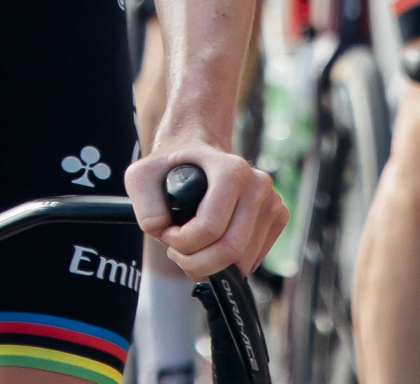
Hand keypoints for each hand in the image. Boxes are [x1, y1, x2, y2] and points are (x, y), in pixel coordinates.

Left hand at [126, 145, 286, 278]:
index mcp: (231, 169)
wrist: (198, 153)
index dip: (180, 243)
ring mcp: (272, 202)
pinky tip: (213, 244)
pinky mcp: (278, 219)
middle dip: (196, 263)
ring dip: (211, 265)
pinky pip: (252, 261)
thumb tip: (164, 230)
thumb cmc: (170, 168)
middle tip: (177, 250)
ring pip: (243, 262)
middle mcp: (258, 184)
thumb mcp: (142, 177)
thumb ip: (145, 206)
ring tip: (193, 246)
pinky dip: (228, 265)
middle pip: (230, 251)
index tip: (167, 233)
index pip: (210, 228)